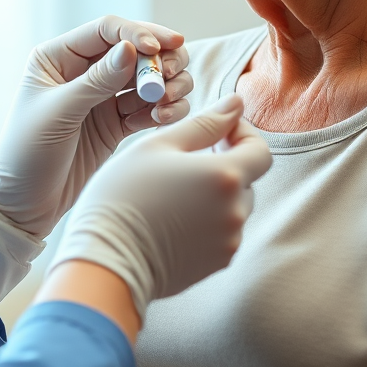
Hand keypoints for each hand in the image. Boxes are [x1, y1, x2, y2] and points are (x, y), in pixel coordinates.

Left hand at [0, 15, 191, 235]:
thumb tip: (132, 50)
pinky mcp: (116, 124)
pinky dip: (164, 110)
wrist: (22, 206)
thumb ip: (97, 81)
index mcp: (58, 57)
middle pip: (135, 50)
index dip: (137, 33)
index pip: (106, 30)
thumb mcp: (59, 113)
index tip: (159, 49)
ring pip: (148, 78)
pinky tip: (163, 119)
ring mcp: (102, 98)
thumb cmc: (26, 153)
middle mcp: (83, 71)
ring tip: (168, 103)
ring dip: (167, 85)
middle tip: (171, 78)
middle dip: (160, 60)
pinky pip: (150, 108)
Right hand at [46, 94, 271, 316]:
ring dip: (214, 193)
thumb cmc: (124, 195)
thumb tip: (235, 103)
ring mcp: (228, 241)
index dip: (243, 135)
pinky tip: (172, 217)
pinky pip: (222, 232)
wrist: (106, 260)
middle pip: (246, 179)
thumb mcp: (158, 146)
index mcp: (224, 176)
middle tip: (185, 160)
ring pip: (233, 206)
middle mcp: (235, 211)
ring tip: (174, 191)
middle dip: (224, 164)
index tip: (217, 133)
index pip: (260, 150)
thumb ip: (203, 123)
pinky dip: (207, 220)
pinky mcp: (216, 263)